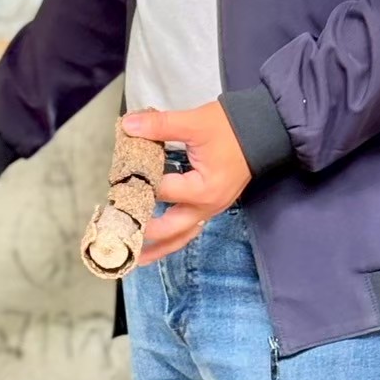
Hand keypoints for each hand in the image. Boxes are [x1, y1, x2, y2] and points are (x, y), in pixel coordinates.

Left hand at [120, 101, 250, 264]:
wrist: (264, 130)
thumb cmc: (231, 128)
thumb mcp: (194, 122)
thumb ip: (160, 126)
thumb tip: (129, 125)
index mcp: (201, 190)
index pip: (160, 192)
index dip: (136, 184)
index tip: (115, 179)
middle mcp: (207, 206)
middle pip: (170, 230)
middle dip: (143, 233)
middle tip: (118, 235)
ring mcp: (211, 209)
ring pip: (181, 236)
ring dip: (159, 247)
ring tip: (136, 257)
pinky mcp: (212, 205)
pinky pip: (189, 228)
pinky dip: (173, 236)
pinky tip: (160, 240)